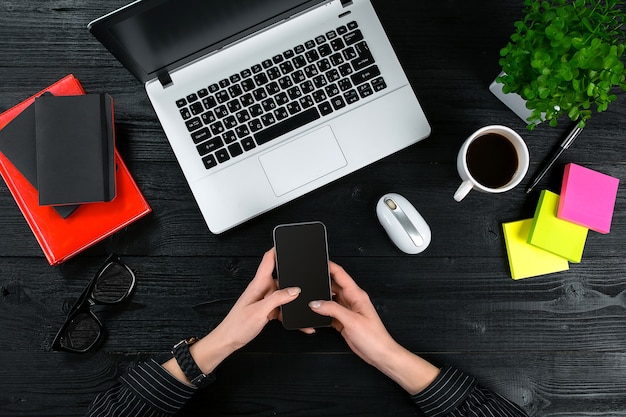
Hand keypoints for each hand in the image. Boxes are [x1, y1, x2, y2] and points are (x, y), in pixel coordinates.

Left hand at [164, 248, 300, 380]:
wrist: (228, 341)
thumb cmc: (237, 326)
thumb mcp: (259, 311)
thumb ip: (277, 298)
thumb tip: (294, 289)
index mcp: (258, 284)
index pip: (268, 260)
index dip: (277, 249)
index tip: (288, 243)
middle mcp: (262, 290)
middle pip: (281, 278)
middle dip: (294, 279)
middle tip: (308, 281)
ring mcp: (264, 300)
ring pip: (284, 296)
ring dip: (294, 302)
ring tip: (304, 308)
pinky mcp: (266, 310)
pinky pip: (282, 309)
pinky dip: (291, 315)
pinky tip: (299, 322)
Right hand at [309, 262, 439, 394]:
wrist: (379, 354)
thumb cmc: (374, 338)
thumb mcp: (352, 321)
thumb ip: (332, 309)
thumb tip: (316, 303)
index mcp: (357, 295)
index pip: (341, 274)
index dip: (330, 266)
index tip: (318, 261)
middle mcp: (352, 300)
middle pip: (333, 286)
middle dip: (321, 283)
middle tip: (309, 283)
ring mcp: (348, 311)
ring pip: (330, 299)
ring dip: (321, 299)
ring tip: (310, 299)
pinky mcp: (344, 321)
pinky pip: (330, 312)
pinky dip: (322, 313)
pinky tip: (316, 315)